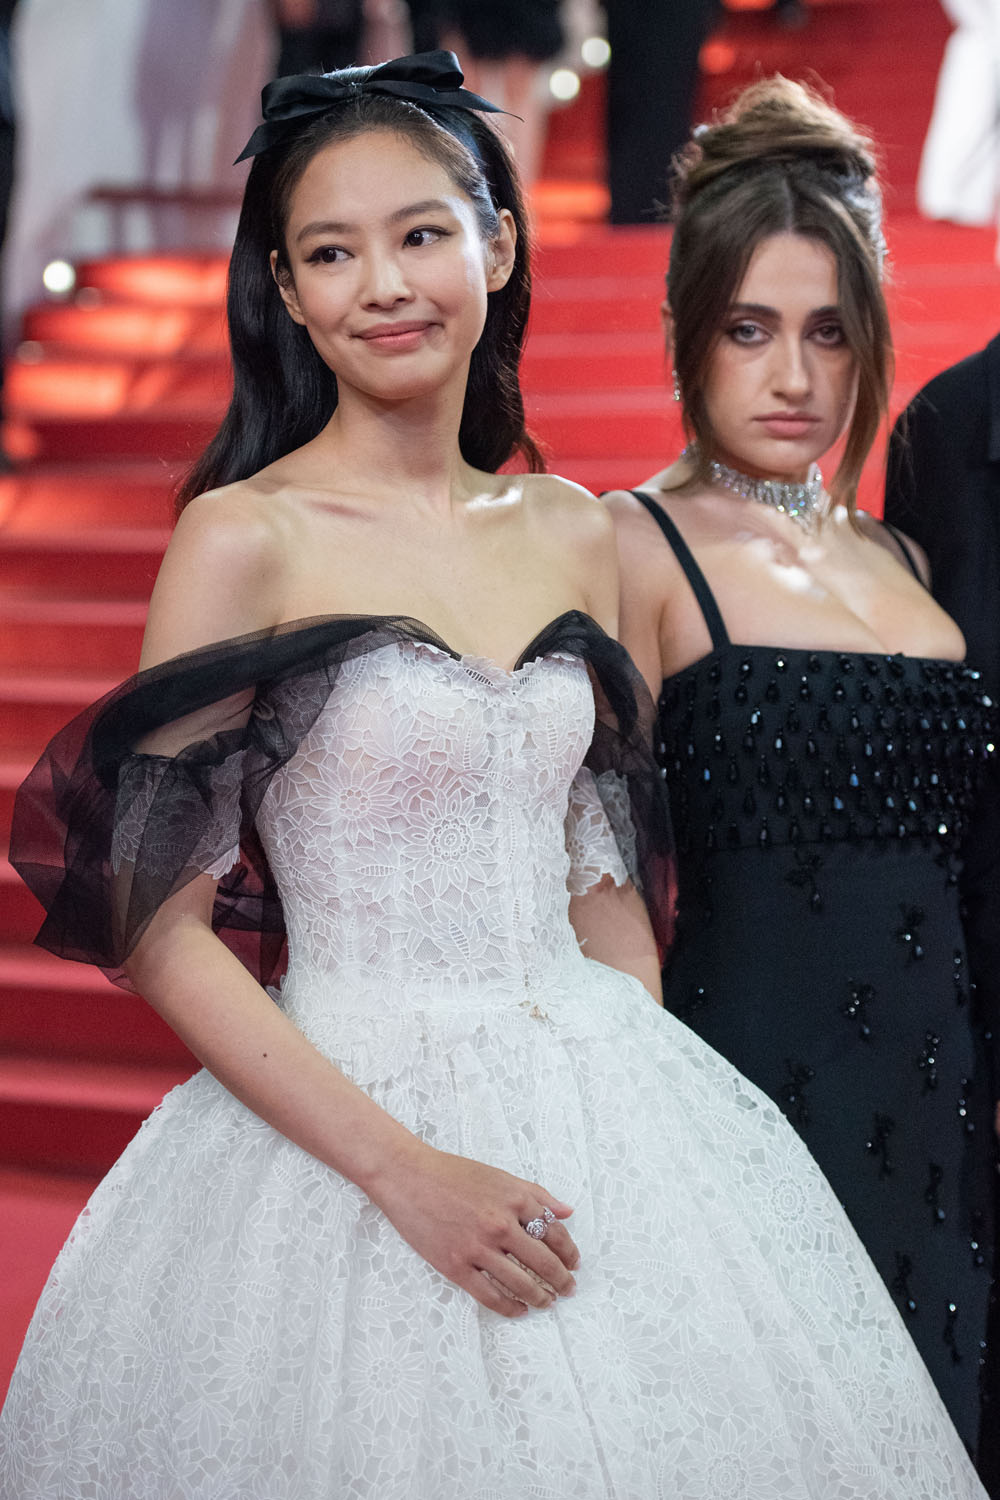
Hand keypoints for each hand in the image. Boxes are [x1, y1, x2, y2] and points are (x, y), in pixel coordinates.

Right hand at [370, 1145, 579, 1317]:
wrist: (408, 1177)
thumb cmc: (453, 1173)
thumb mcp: (500, 1176)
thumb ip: (536, 1194)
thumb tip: (567, 1212)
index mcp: (515, 1199)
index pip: (554, 1233)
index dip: (569, 1252)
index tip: (574, 1264)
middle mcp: (500, 1224)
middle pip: (543, 1261)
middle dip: (561, 1280)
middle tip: (569, 1290)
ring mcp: (477, 1247)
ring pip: (520, 1283)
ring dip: (540, 1297)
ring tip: (547, 1303)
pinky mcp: (455, 1265)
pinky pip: (489, 1295)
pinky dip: (509, 1307)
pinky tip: (519, 1310)